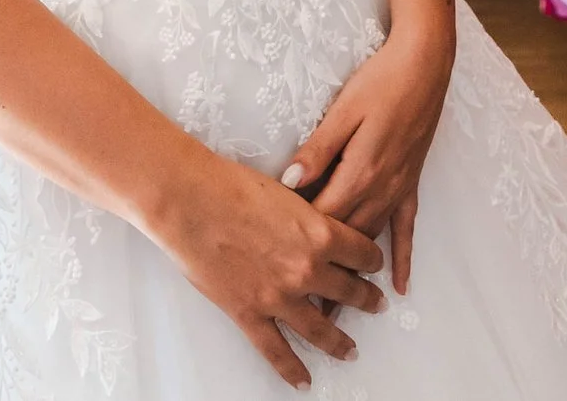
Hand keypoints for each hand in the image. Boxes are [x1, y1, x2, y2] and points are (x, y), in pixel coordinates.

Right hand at [149, 158, 386, 387]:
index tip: (373, 265)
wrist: (191, 201)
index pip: (362, 253)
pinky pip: (277, 351)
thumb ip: (307, 216)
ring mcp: (279, 296)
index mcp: (320, 233)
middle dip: (367, 299)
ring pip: (321, 329)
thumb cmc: (230, 186)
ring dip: (340, 342)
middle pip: (350, 291)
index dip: (372, 260)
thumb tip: (313, 226)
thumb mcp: (286, 193)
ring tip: (350, 350)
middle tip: (375, 304)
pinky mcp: (250, 314)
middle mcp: (307, 269)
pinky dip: (292, 369)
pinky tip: (304, 381)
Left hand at [282, 26, 452, 295]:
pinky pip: (406, 228)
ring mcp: (397, 189)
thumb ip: (317, 151)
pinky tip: (400, 285)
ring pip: (371, 243)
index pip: (321, 222)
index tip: (278, 274)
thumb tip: (288, 183)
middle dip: (324, 280)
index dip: (299, 249)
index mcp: (357, 173)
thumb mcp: (343, 111)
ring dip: (356, 279)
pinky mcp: (410, 182)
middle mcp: (379, 189)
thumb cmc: (380, 82)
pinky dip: (402, 258)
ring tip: (342, 314)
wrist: (425, 66)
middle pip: (345, 244)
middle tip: (307, 318)